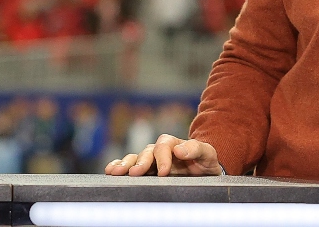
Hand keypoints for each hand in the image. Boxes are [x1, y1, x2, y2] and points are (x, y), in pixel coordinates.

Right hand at [104, 135, 221, 176]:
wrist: (203, 171)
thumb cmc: (205, 161)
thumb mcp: (207, 153)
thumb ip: (196, 149)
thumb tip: (179, 150)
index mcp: (174, 144)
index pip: (164, 146)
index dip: (163, 157)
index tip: (164, 171)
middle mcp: (159, 150)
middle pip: (147, 152)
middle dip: (140, 162)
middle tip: (135, 173)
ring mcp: (151, 160)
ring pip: (135, 158)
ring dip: (125, 164)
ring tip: (115, 171)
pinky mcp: (145, 170)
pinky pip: (130, 166)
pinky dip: (119, 166)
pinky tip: (110, 170)